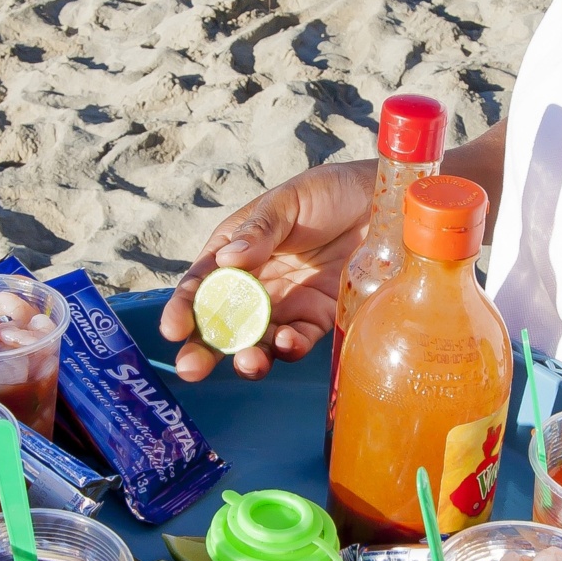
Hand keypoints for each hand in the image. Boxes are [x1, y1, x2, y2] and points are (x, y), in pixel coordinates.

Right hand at [160, 160, 377, 382]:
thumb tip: (229, 260)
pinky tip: (288, 344)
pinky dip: (289, 349)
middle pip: (222, 322)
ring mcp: (287, 303)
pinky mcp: (320, 318)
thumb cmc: (333, 191)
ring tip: (248, 361)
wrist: (387, 202)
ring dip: (248, 356)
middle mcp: (257, 282)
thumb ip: (260, 230)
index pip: (201, 284)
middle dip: (205, 348)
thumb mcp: (290, 200)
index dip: (184, 307)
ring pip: (258, 340)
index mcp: (236, 250)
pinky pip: (298, 342)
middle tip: (193, 368)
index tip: (174, 329)